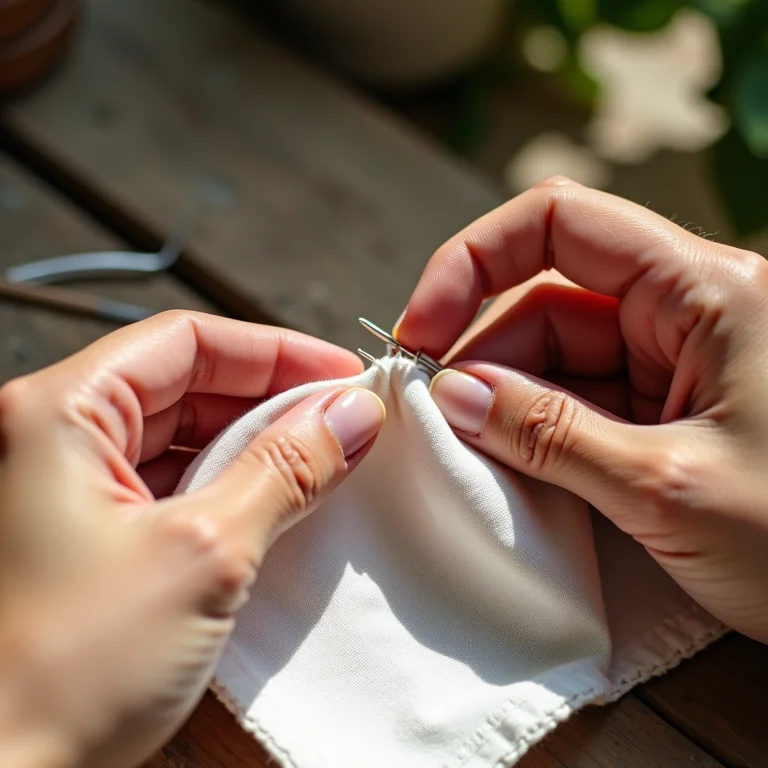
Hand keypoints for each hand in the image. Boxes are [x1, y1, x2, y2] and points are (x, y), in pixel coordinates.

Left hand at [0, 311, 384, 767]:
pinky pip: (173, 485)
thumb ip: (286, 470)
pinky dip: (230, 487)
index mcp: (56, 413)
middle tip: (346, 420)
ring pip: (183, 436)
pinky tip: (281, 502)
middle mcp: (54, 438)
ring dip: (256, 446)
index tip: (340, 374)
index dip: (274, 352)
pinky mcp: (91, 534)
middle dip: (272, 400)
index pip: (186, 342)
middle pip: (186, 384)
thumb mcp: (204, 552)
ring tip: (325, 461)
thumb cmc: (62, 674)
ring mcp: (69, 488)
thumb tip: (352, 416)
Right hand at [396, 176, 767, 643]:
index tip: (420, 331)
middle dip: (479, 354)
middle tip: (430, 418)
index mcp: (705, 290)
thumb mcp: (666, 487)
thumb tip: (449, 394)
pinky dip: (531, 430)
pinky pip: (574, 400)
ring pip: (553, 355)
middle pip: (544, 299)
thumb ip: (547, 434)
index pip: (558, 223)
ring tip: (465, 453)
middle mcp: (684, 311)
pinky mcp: (660, 410)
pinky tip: (505, 466)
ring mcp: (670, 363)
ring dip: (501, 399)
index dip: (472, 262)